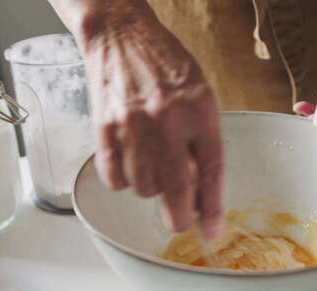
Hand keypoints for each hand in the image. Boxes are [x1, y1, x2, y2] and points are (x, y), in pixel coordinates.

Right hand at [69, 4, 223, 238]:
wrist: (121, 35)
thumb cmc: (165, 63)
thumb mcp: (199, 92)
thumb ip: (201, 136)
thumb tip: (199, 185)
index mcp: (199, 108)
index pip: (211, 169)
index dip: (212, 206)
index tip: (211, 229)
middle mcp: (167, 119)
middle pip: (176, 188)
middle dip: (180, 216)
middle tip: (180, 223)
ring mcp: (132, 125)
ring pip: (144, 187)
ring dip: (151, 188)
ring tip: (152, 166)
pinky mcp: (104, 128)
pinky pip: (115, 178)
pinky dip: (123, 180)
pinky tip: (130, 164)